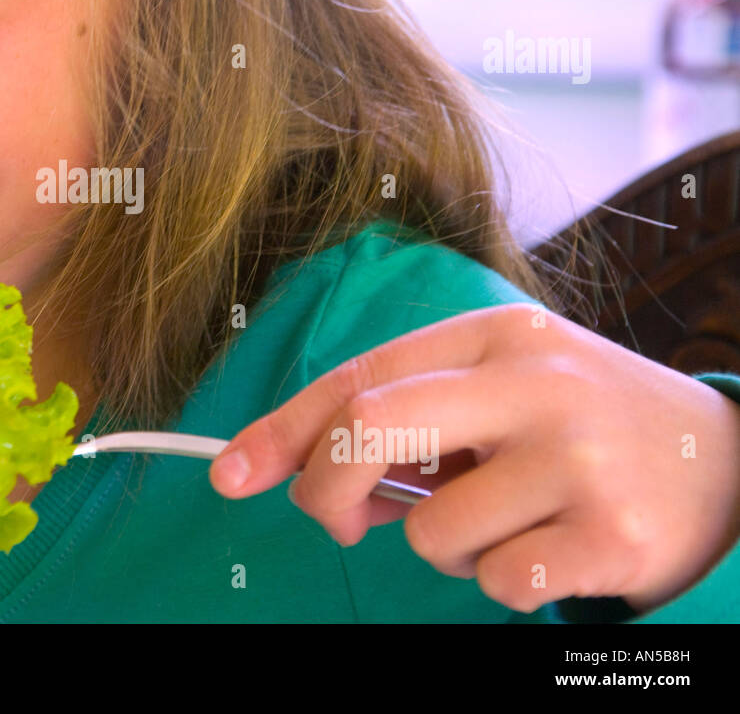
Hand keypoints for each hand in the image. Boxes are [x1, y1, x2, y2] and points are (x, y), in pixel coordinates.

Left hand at [208, 303, 739, 614]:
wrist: (733, 465)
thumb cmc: (587, 427)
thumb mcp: (507, 391)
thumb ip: (415, 419)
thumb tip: (303, 470)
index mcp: (497, 335)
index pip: (360, 375)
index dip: (283, 428)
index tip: (229, 472)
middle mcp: (534, 383)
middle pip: (371, 427)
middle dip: (325, 485)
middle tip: (339, 519)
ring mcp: (576, 457)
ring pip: (431, 531)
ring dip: (447, 546)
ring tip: (511, 520)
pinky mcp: (611, 534)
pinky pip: (495, 581)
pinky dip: (504, 581)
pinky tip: (554, 550)